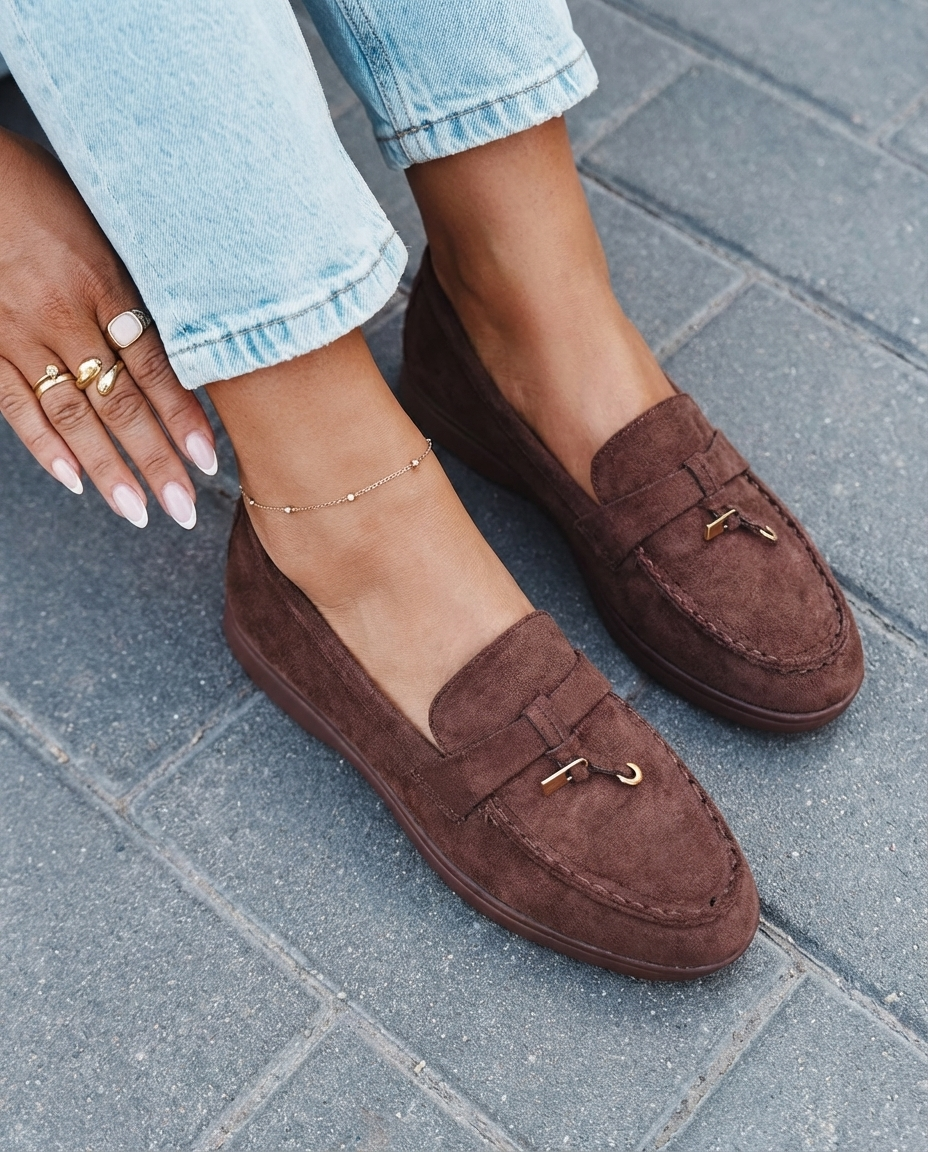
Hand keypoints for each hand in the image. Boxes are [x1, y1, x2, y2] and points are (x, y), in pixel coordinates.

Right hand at [0, 128, 217, 528]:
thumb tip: (189, 330)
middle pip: (118, 402)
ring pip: (70, 415)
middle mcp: (62, 315)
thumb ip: (138, 281)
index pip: (153, 366)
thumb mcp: (104, 223)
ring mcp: (17, 333)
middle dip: (154, 461)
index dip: (182, 417)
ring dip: (107, 469)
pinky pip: (14, 404)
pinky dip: (43, 445)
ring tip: (137, 511)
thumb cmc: (40, 187)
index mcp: (101, 282)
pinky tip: (73, 480)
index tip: (208, 460)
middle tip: (183, 508)